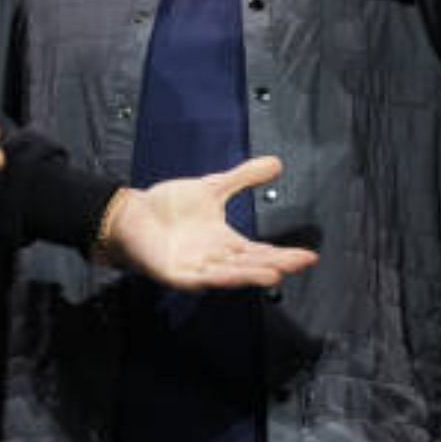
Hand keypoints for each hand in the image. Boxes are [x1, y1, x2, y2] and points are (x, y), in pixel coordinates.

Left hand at [102, 156, 319, 289]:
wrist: (132, 215)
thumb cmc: (169, 207)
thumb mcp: (213, 188)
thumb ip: (243, 178)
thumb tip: (276, 163)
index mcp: (226, 242)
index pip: (262, 251)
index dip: (285, 254)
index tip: (309, 255)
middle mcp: (216, 259)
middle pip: (251, 265)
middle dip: (276, 264)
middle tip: (300, 263)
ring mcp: (197, 269)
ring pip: (229, 274)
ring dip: (251, 275)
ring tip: (275, 273)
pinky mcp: (177, 274)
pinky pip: (199, 278)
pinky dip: (216, 277)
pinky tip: (231, 276)